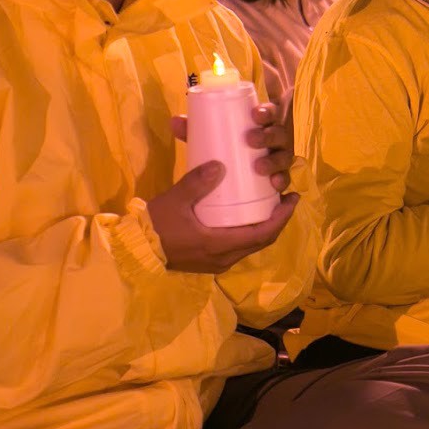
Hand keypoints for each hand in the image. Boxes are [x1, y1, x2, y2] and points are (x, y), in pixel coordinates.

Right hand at [147, 162, 298, 272]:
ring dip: (263, 227)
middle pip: (261, 241)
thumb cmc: (155, 227)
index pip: (263, 234)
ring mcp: (216, 263)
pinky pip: (237, 247)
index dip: (282, 217)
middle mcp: (224, 258)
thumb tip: (220, 165)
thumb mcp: (175, 200)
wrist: (134, 252)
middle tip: (285, 198)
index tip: (294, 198)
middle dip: (277, 220)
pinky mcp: (208, 262)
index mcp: (220, 244)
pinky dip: (247, 233)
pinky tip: (244, 217)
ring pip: (250, 245)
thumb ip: (197, 182)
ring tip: (268, 205)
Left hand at [171, 102, 293, 192]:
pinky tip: (279, 190)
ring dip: (276, 161)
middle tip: (251, 139)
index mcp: (260, 127)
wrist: (216, 198)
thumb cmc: (217, 159)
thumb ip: (194, 134)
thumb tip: (175, 121)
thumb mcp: (204, 145)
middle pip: (280, 135)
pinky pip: (285, 188)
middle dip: (269, 135)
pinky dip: (284, 187)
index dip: (267, 111)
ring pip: (285, 160)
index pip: (270, 114)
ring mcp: (277, 166)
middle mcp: (273, 145)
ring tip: (259, 167)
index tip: (255, 114)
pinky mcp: (276, 188)